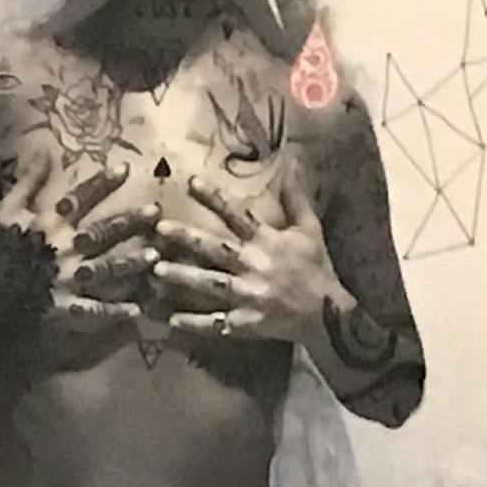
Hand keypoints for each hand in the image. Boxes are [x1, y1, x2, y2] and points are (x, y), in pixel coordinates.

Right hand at [0, 158, 152, 335]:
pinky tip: (135, 310)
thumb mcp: (8, 208)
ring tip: (155, 257)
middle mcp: (61, 248)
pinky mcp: (62, 306)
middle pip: (100, 232)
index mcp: (49, 224)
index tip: (125, 169)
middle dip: (128, 221)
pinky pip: (90, 310)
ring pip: (103, 269)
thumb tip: (43, 149)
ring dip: (129, 263)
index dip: (102, 183)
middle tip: (156, 212)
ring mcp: (63, 279)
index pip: (79, 198)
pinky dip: (112, 312)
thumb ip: (29, 181)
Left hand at [147, 166, 338, 345]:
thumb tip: (292, 163)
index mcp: (268, 241)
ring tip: (157, 270)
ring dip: (184, 276)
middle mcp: (256, 266)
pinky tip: (170, 320)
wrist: (329, 313)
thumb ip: (296, 198)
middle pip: (217, 249)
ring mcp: (250, 296)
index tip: (191, 182)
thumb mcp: (310, 230)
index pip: (238, 215)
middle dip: (188, 238)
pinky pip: (217, 323)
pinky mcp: (247, 323)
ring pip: (212, 284)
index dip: (215, 198)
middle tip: (159, 227)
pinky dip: (195, 323)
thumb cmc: (316, 268)